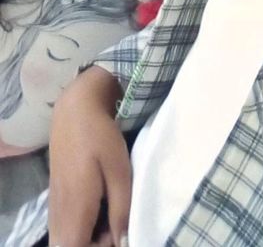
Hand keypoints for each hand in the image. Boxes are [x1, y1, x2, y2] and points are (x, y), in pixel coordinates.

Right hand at [48, 66, 129, 246]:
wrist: (75, 110)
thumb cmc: (101, 137)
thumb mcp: (120, 171)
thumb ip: (121, 208)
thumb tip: (124, 240)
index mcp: (75, 211)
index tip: (120, 234)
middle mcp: (59, 215)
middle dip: (98, 244)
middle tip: (120, 224)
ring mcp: (55, 207)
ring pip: (69, 238)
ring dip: (92, 236)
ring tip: (114, 214)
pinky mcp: (57, 199)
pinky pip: (67, 226)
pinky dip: (85, 225)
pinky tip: (103, 205)